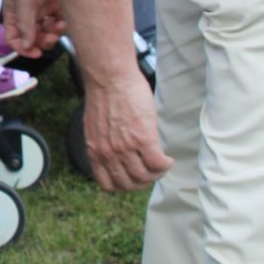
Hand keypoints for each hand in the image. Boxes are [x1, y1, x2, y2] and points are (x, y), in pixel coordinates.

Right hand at [1, 0, 64, 57]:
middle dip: (42, 40)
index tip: (36, 53)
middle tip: (51, 37)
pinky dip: (63, 21)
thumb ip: (25, 24)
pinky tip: (64, 17)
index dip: (23, 48)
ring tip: (59, 24)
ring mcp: (43, 8)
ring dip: (54, 31)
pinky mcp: (58, 3)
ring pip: (49, 30)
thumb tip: (26, 47)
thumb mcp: (25, 0)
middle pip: (34, 37)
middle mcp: (28, 12)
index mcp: (14, 11)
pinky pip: (61, 20)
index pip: (14, 37)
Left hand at [82, 66, 172, 191]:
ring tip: (162, 164)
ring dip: (157, 174)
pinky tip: (168, 159)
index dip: (124, 185)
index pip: (108, 184)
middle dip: (143, 182)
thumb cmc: (105, 96)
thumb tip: (118, 155)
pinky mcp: (143, 138)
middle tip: (152, 172)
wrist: (110, 77)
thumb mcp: (97, 127)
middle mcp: (108, 153)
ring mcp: (125, 147)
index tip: (134, 177)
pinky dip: (165, 165)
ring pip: (145, 177)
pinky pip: (157, 164)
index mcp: (95, 151)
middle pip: (129, 184)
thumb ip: (105, 144)